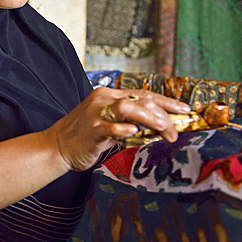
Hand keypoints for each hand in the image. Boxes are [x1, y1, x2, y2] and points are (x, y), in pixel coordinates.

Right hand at [45, 88, 191, 171]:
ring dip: (150, 119)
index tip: (184, 110)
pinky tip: (134, 132)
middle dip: (164, 115)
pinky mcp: (91, 130)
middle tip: (176, 131)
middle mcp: (103, 100)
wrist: (57, 147)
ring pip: (128, 107)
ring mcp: (96, 114)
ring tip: (164, 131)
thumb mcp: (110, 124)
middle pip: (140, 100)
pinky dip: (123, 129)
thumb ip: (130, 122)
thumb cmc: (86, 137)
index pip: (143, 94)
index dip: (166, 102)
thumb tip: (160, 127)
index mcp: (108, 95)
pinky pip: (109, 127)